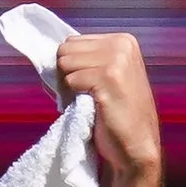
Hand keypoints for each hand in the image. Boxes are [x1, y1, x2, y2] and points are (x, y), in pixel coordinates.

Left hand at [56, 33, 160, 184]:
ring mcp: (117, 59)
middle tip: (78, 96)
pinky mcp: (109, 78)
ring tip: (82, 102)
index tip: (80, 87)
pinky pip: (70, 80)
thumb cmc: (116, 115)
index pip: (72, 41)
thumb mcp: (105, 78)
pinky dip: (70, 97)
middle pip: (65, 49)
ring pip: (64, 62)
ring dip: (66, 86)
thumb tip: (50, 57)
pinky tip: (85, 108)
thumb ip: (85, 62)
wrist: (135, 146)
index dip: (68, 66)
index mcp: (122, 41)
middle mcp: (121, 45)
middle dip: (64, 73)